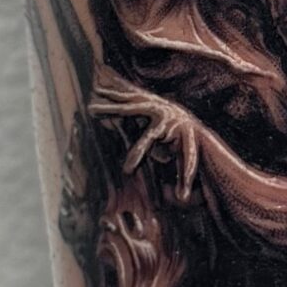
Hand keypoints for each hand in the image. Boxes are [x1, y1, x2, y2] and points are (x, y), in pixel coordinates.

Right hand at [89, 69, 200, 199]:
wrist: (194, 125)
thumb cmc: (189, 147)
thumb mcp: (189, 163)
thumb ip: (185, 180)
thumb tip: (182, 199)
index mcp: (167, 126)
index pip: (148, 140)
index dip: (136, 155)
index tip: (126, 170)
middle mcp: (160, 110)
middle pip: (132, 109)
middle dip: (111, 109)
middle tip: (93, 111)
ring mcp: (155, 101)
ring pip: (129, 97)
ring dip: (110, 96)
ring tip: (94, 92)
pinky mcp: (150, 99)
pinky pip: (130, 93)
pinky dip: (116, 90)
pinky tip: (101, 87)